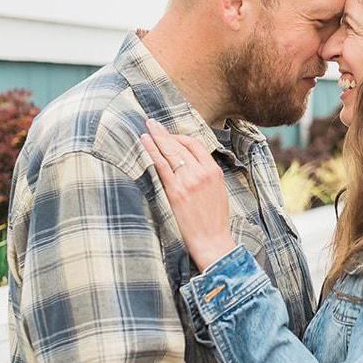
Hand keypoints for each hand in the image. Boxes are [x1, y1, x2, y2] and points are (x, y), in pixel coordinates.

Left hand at [140, 118, 238, 269]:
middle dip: (164, 132)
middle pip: (180, 145)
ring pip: (170, 152)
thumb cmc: (214, 220)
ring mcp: (188, 181)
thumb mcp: (218, 191)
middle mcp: (202, 173)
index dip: (179, 137)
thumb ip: (206, 174)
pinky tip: (144, 142)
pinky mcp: (175, 191)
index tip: (168, 136)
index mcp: (214, 171)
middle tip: (152, 122)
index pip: (195, 144)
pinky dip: (152, 151)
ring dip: (156, 137)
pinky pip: (161, 166)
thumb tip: (190, 163)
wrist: (212, 240)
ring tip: (147, 127)